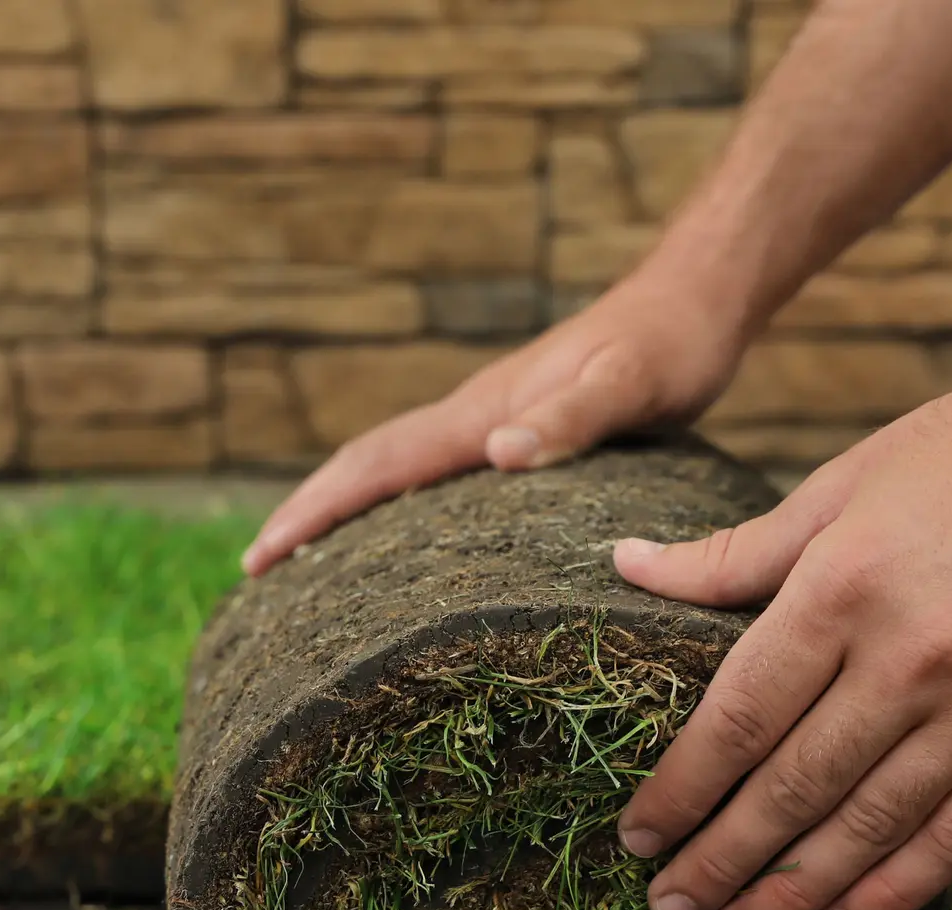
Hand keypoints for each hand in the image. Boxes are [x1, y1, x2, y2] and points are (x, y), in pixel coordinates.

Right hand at [241, 271, 749, 575]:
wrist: (697, 296)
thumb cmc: (672, 346)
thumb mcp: (633, 387)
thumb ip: (570, 418)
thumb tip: (498, 454)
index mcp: (483, 413)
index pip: (377, 465)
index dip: (314, 510)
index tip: (259, 557)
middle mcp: (473, 415)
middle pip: (366, 465)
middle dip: (305, 513)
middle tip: (254, 570)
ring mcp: (489, 419)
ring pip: (393, 467)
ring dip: (339, 507)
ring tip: (303, 561)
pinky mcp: (515, 428)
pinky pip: (431, 473)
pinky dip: (392, 502)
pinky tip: (401, 533)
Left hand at [611, 368, 951, 909]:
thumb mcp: (839, 485)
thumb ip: (733, 554)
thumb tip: (624, 567)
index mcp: (847, 587)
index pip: (741, 718)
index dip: (681, 790)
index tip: (637, 838)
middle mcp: (919, 654)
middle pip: (796, 786)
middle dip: (723, 858)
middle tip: (670, 907)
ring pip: (874, 824)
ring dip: (797, 890)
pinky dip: (900, 886)